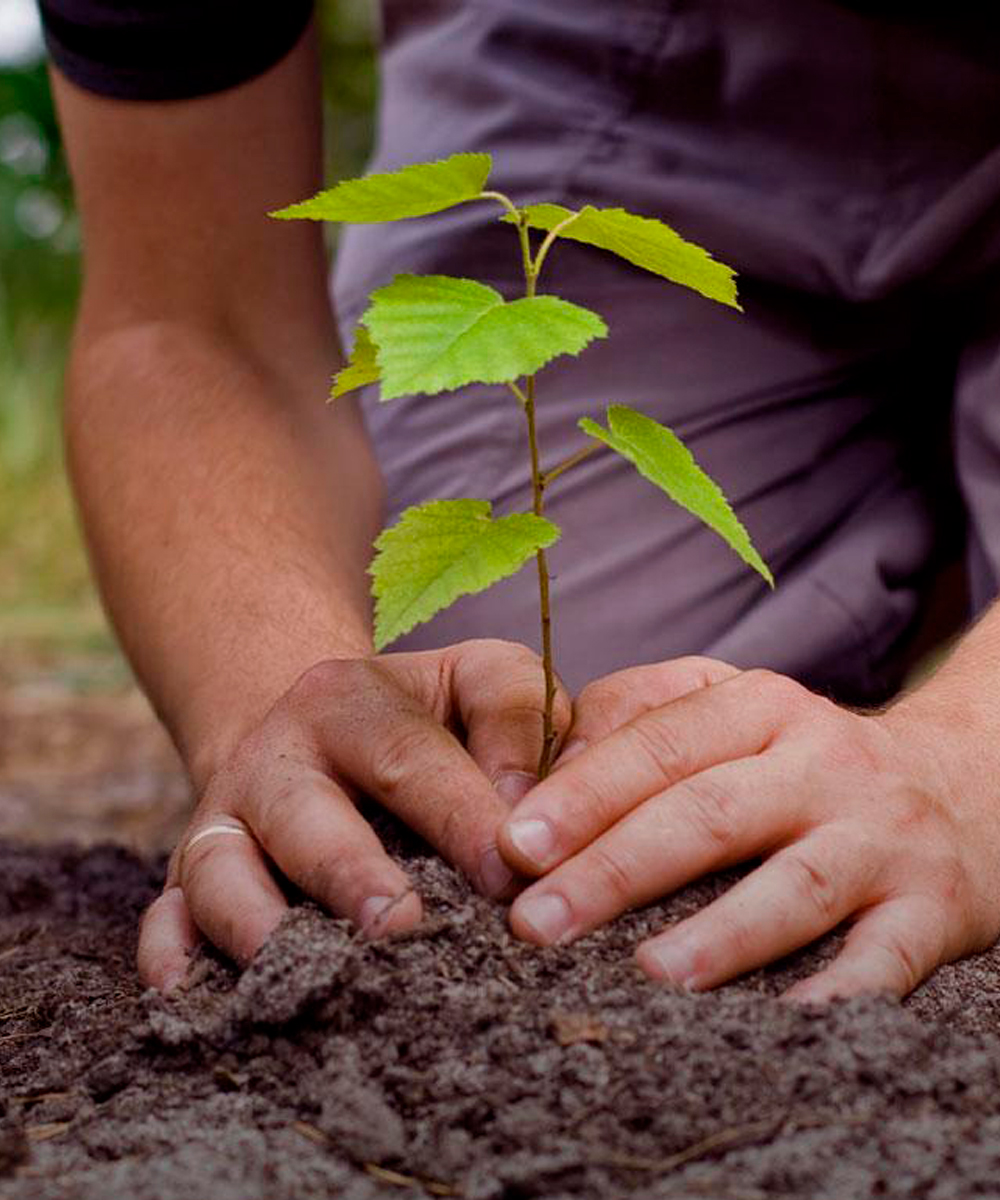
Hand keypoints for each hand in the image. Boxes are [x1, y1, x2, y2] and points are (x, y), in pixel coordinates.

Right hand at [138, 639, 569, 990]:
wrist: (320, 726)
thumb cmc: (426, 717)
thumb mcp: (477, 680)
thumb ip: (517, 721)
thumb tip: (526, 822)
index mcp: (351, 700)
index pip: (409, 757)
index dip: (460, 818)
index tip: (510, 877)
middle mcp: (276, 754)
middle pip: (305, 815)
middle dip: (353, 876)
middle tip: (405, 930)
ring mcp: (224, 816)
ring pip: (220, 869)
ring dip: (261, 925)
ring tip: (316, 977)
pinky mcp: (189, 873)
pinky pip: (164, 916)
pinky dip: (172, 956)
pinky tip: (194, 997)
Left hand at [497, 656, 999, 1000]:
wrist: (965, 783)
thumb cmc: (807, 758)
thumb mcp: (734, 706)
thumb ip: (641, 715)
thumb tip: (549, 768)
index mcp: (760, 708)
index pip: (659, 745)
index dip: (583, 794)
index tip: (514, 846)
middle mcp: (822, 763)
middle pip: (709, 812)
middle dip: (615, 868)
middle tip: (536, 922)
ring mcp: (880, 836)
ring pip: (795, 886)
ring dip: (721, 932)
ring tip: (647, 973)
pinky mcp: (931, 907)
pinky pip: (886, 957)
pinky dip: (840, 995)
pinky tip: (780, 1026)